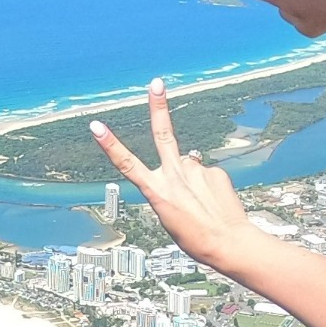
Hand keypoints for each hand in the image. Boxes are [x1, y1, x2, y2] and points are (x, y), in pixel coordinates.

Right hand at [89, 79, 260, 273]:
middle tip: (157, 83)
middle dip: (158, 106)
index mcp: (156, 192)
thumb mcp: (170, 217)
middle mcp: (174, 176)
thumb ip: (172, 186)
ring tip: (203, 204)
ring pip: (189, 165)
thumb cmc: (196, 238)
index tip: (96, 125)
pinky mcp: (215, 171)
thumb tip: (187, 162)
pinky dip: (209, 186)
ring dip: (193, 180)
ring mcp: (196, 171)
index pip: (127, 164)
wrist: (229, 244)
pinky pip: (207, 175)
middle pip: (163, 134)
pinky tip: (215, 203)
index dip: (109, 144)